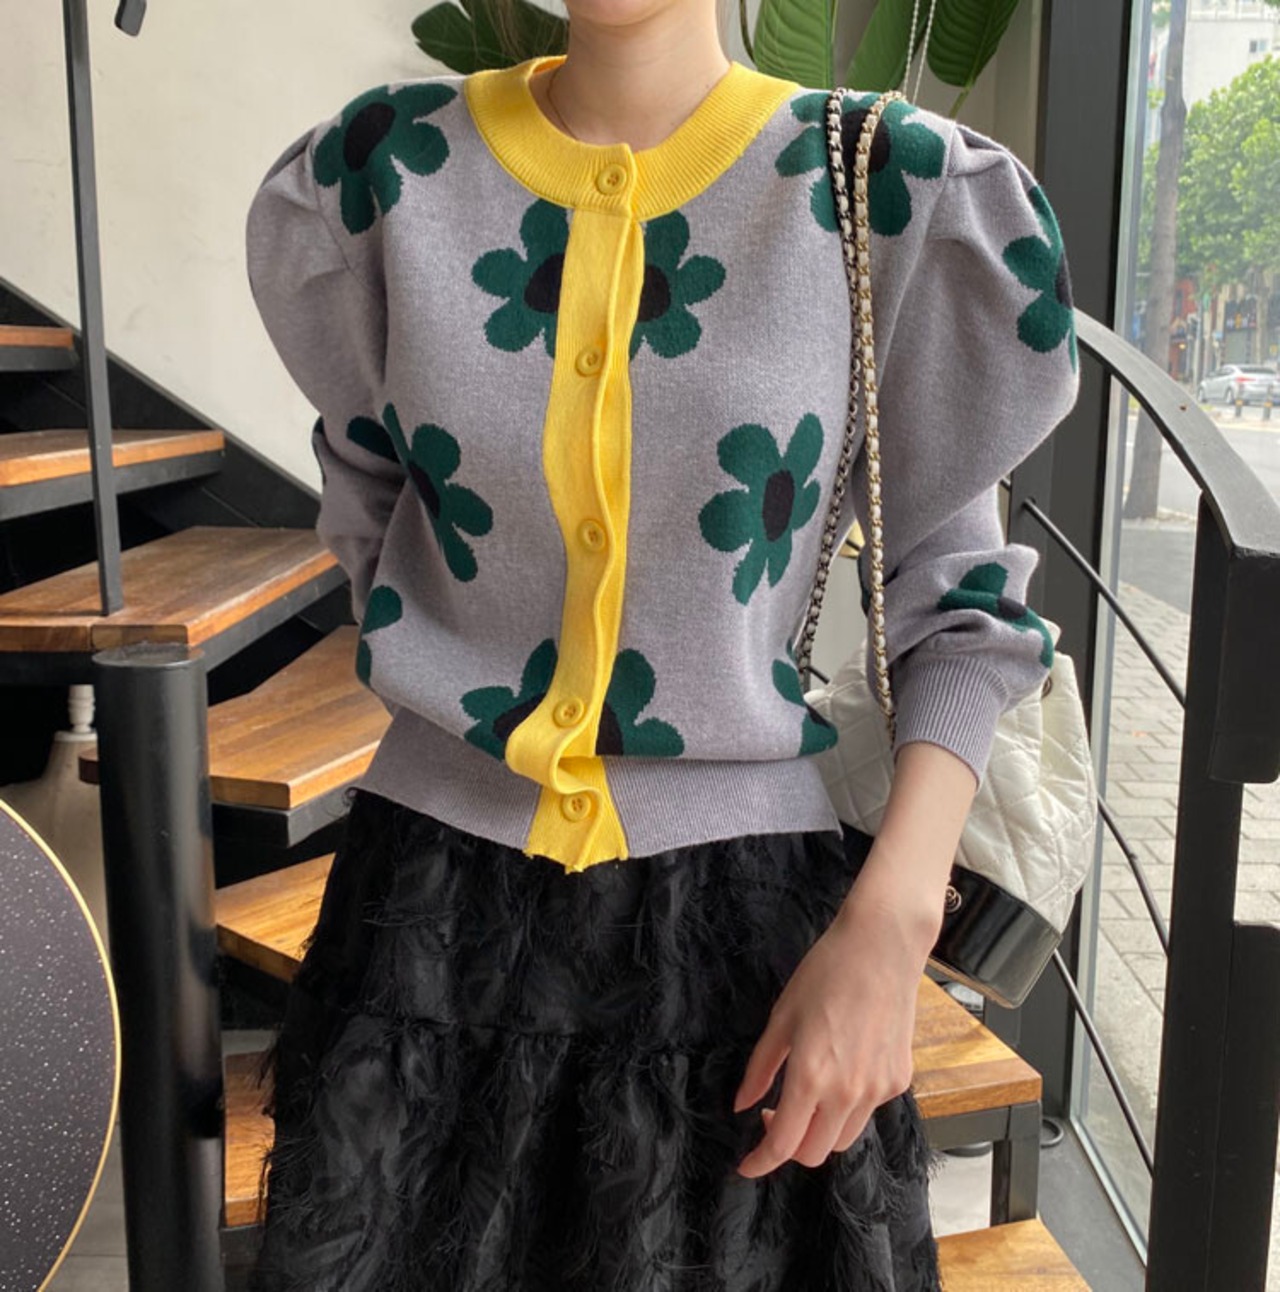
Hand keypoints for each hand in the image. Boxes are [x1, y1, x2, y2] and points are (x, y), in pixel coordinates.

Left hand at [732, 859, 938, 1177]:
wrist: (881, 947)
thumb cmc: (825, 972)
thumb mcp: (781, 1017)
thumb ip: (761, 1067)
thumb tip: (741, 1103)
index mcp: (812, 1075)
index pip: (784, 1143)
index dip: (761, 1162)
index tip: (745, 1166)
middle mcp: (848, 1092)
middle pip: (814, 1153)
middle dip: (788, 1145)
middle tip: (771, 1114)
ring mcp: (878, 1089)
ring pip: (843, 1139)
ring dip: (818, 1131)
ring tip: (805, 1095)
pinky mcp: (898, 1080)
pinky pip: (866, 1112)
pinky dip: (846, 1108)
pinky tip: (838, 1073)